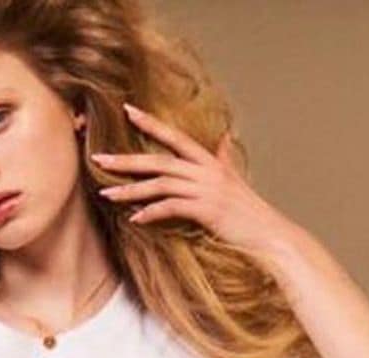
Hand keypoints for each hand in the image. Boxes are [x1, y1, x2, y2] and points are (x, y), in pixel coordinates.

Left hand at [92, 102, 295, 258]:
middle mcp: (207, 171)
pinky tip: (135, 219)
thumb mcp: (236, 181)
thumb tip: (224, 140)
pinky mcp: (207, 210)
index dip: (152, 123)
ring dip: (131, 190)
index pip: (176, 137)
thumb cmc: (250, 213)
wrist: (269, 235)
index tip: (128, 111)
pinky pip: (172, 208)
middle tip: (99, 160)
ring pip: (161, 184)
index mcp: (211, 162)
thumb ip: (225, 160)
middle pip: (160, 160)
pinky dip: (151, 213)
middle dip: (127, 161)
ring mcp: (207, 190)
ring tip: (107, 196)